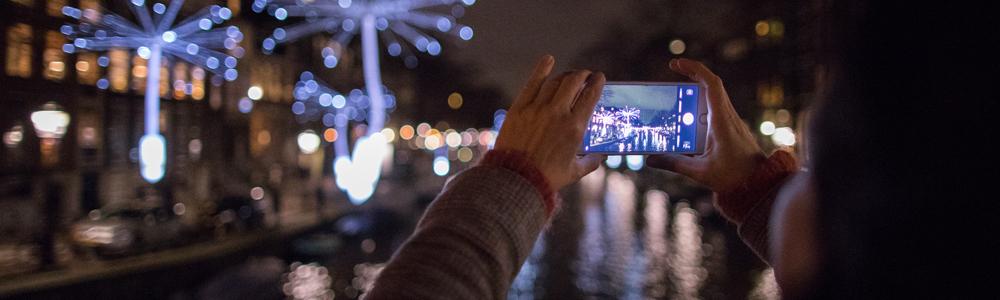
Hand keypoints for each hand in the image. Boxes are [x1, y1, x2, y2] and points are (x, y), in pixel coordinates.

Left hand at [494, 55, 606, 189]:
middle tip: (585, 75)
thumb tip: (600, 157)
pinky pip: (532, 83)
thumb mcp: (575, 172)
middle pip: (574, 82)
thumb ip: (591, 162)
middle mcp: (558, 113)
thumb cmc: (547, 177)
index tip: (599, 78)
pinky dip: (542, 69)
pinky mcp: (519, 108)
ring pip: (555, 81)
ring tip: (569, 76)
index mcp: (575, 127)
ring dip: (566, 75)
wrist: (516, 178)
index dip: (597, 82)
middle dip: (583, 75)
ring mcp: (537, 108)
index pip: (591, 95)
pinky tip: (548, 60)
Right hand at [647, 58, 765, 192]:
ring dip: (696, 88)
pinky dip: (701, 104)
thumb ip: (674, 163)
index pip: (711, 84)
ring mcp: (732, 121)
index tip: (676, 64)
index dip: (694, 69)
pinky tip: (688, 115)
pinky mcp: (732, 129)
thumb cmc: (734, 177)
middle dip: (692, 73)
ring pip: (714, 96)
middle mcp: (728, 116)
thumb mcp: (700, 171)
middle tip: (673, 70)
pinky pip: (716, 109)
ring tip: (676, 92)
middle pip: (712, 85)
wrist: (759, 185)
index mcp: (721, 120)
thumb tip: (650, 159)